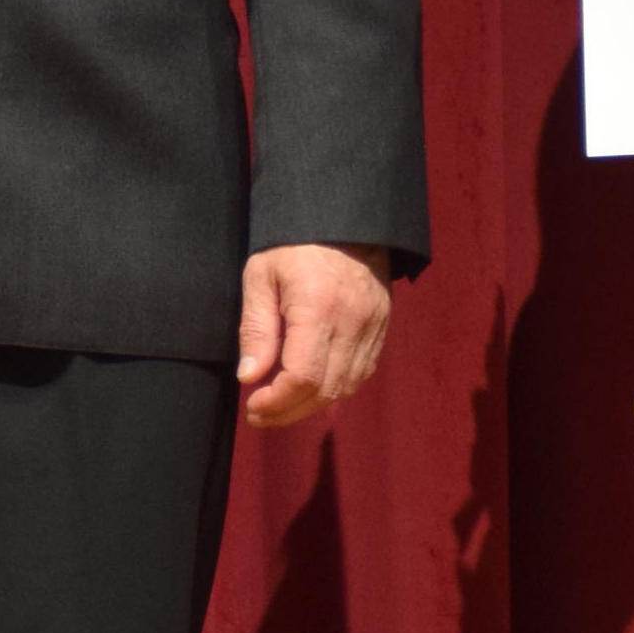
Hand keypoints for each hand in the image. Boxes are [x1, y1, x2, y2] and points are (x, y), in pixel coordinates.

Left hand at [236, 243, 392, 428]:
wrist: (346, 218)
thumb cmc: (294, 243)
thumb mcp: (262, 275)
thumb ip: (256, 328)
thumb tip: (250, 378)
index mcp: (318, 307)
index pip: (302, 376)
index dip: (277, 402)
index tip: (253, 405)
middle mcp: (352, 321)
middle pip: (325, 390)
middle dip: (289, 412)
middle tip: (260, 414)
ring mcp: (373, 326)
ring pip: (346, 388)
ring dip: (312, 407)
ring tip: (282, 407)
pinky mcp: (382, 327)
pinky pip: (361, 373)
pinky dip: (336, 390)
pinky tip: (312, 392)